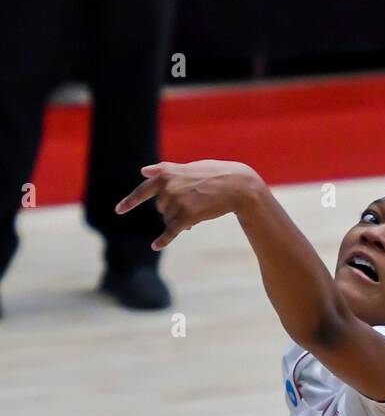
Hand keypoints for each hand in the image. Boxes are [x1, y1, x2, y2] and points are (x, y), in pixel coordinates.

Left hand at [115, 160, 263, 249]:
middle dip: (173, 210)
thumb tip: (142, 171)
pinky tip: (155, 247)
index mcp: (165, 174)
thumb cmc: (213, 175)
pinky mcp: (187, 216)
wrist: (235, 186)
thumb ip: (163, 170)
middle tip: (193, 203)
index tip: (118, 211)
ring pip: (169, 219)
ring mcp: (176, 203)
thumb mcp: (186, 168)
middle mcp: (167, 188)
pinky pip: (171, 231)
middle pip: (161, 209)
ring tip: (199, 210)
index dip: (130, 202)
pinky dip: (163, 240)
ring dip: (180, 220)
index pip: (142, 191)